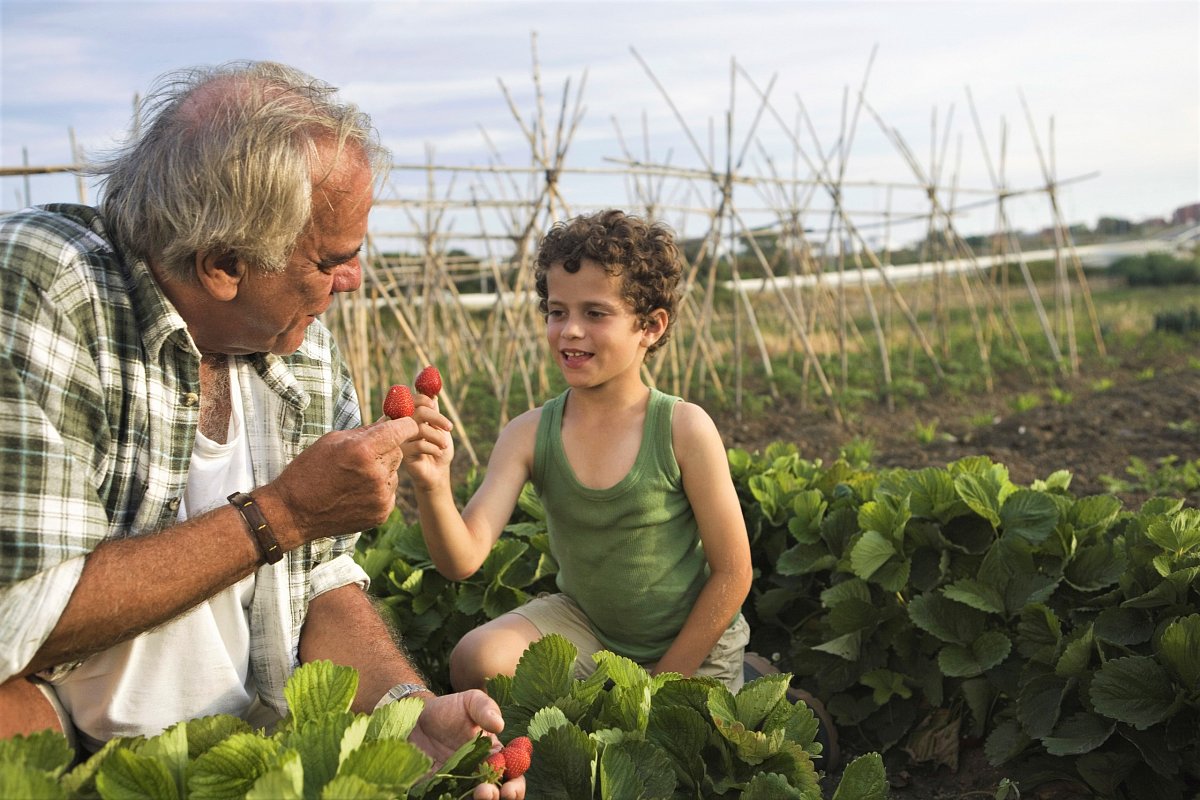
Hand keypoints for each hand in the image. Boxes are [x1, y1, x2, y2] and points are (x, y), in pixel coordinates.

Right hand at [265, 416, 419, 541]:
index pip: (402, 430)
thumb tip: (390, 420)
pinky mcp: (381, 513)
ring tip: (354, 478)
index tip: (404, 424)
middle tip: (363, 456)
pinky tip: (355, 493)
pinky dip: (378, 490)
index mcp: (363, 450)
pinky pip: (389, 493)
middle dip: (385, 450)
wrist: (294, 512)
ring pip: (394, 473)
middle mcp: (376, 474)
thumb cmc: (309, 470)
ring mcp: (380, 496)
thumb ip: (366, 431)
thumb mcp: (333, 441)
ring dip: (381, 471)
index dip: (404, 425)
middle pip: (398, 452)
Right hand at [400, 395, 455, 489]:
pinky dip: (433, 448)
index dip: (423, 399)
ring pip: (420, 428)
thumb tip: (433, 393)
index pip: (410, 399)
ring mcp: (400, 439)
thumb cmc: (438, 448)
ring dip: (438, 437)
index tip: (435, 405)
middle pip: (417, 411)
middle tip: (449, 427)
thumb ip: (434, 411)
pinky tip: (437, 452)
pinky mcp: (402, 453)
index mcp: (408, 416)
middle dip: (437, 418)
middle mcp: (401, 426)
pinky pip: (420, 445)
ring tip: (444, 445)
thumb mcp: (439, 428)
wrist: (437, 472)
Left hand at [409, 691, 525, 799]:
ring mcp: (459, 784)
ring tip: (477, 795)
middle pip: (497, 795)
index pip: (512, 776)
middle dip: (497, 797)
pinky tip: (449, 798)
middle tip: (488, 793)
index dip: (515, 785)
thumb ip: (486, 708)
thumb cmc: (450, 709)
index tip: (510, 788)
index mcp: (494, 755)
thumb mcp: (470, 701)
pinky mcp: (438, 790)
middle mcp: (479, 774)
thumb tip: (499, 725)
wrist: (416, 717)